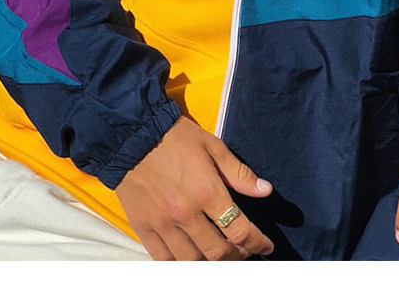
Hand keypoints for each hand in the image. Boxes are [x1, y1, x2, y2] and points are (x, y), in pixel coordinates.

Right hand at [115, 115, 274, 259]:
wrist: (133, 134)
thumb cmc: (174, 137)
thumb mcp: (213, 147)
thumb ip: (239, 173)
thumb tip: (264, 190)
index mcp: (207, 191)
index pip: (239, 230)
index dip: (257, 242)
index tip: (265, 246)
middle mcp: (186, 213)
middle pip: (218, 252)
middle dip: (237, 255)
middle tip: (243, 251)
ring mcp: (163, 224)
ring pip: (192, 261)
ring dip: (210, 264)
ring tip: (219, 256)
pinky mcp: (144, 227)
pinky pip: (164, 259)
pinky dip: (179, 265)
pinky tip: (189, 259)